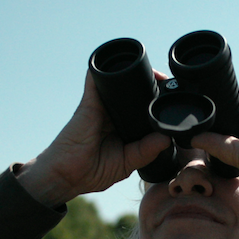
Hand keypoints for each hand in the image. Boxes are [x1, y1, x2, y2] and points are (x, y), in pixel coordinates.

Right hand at [18, 70, 171, 207]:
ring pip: (119, 84)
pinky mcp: (89, 103)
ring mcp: (100, 107)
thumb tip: (167, 138)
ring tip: (154, 72)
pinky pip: (96, 80)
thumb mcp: (126, 163)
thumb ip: (146, 151)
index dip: (157, 103)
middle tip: (169, 83)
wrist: (65, 175)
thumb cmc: (91, 172)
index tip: (174, 99)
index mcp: (123, 128)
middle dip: (150, 86)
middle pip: (133, 94)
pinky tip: (121, 62)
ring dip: (135, 75)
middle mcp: (113, 114)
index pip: (143, 111)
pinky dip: (105, 70)